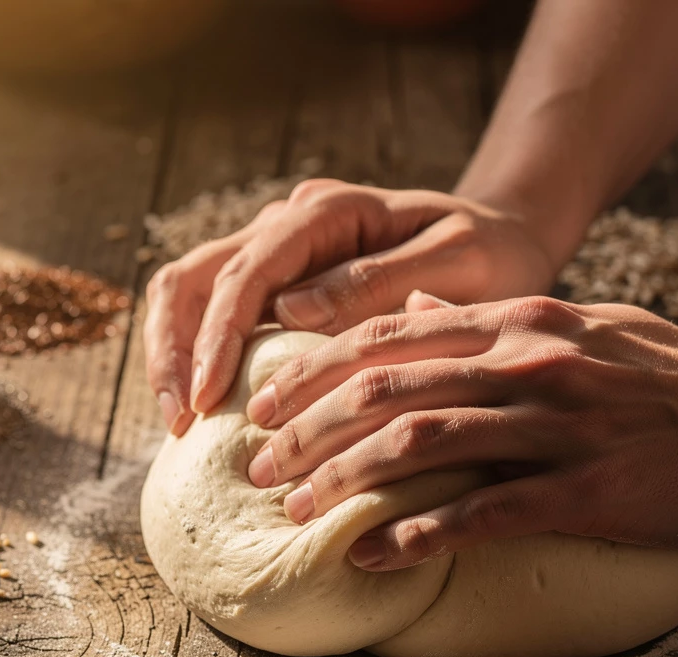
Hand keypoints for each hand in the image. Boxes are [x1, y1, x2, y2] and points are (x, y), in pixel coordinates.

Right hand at [142, 180, 554, 434]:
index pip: (247, 271)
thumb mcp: (455, 262)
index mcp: (327, 212)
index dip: (217, 338)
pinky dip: (203, 358)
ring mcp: (280, 251)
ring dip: (176, 355)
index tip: (206, 401)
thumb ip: (376, 281)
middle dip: (175, 350)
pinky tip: (208, 408)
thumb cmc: (489, 255)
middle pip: (195, 276)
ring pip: (194, 292)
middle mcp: (288, 224)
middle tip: (179, 422)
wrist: (502, 243)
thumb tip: (288, 313)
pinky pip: (221, 314)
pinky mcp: (282, 283)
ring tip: (181, 423)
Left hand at [245, 293, 677, 569]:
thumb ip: (496, 323)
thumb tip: (420, 314)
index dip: (316, 372)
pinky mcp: (588, 492)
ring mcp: (558, 427)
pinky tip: (370, 554)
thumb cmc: (671, 379)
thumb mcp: (584, 327)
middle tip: (258, 465)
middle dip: (309, 429)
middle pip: (388, 389)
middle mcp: (530, 363)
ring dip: (346, 479)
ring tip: (296, 509)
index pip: (391, 336)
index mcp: (523, 322)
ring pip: (422, 444)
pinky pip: (484, 513)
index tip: (267, 405)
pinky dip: (418, 534)